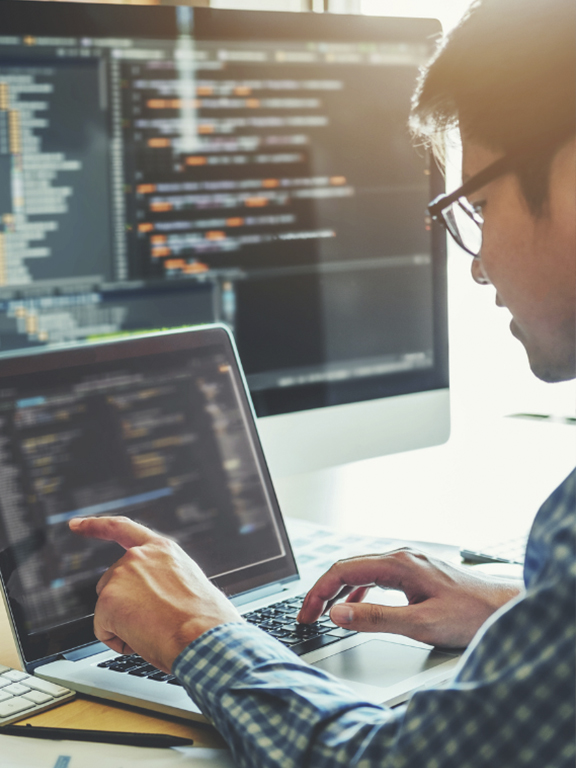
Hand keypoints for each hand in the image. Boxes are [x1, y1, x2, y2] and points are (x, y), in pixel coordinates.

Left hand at [69, 516, 241, 672]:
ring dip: (125, 624)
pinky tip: (143, 639)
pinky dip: (119, 641)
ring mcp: (121, 575)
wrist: (203, 636)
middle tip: (155, 622)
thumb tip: (156, 599)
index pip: (122, 529)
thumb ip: (164, 579)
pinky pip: (103, 630)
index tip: (76, 524)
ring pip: (108, 609)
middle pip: (111, 583)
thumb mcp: (189, 585)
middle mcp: (139, 556)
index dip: (96, 526)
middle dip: (123, 606)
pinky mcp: (108, 600)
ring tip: (155, 630)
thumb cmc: (204, 621)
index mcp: (162, 550)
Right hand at [297, 548, 521, 647]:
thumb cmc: (469, 615)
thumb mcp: (419, 624)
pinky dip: (358, 592)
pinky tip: (355, 608)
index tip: (307, 613)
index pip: (343, 570)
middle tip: (308, 616)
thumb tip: (337, 614)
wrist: (502, 609)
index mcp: (398, 564)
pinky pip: (376, 577)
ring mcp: (408, 563)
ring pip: (361, 572)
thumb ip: (375, 619)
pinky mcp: (415, 573)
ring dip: (339, 592)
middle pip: (348, 568)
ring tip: (325, 614)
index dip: (319, 592)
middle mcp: (401, 557)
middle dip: (324, 591)